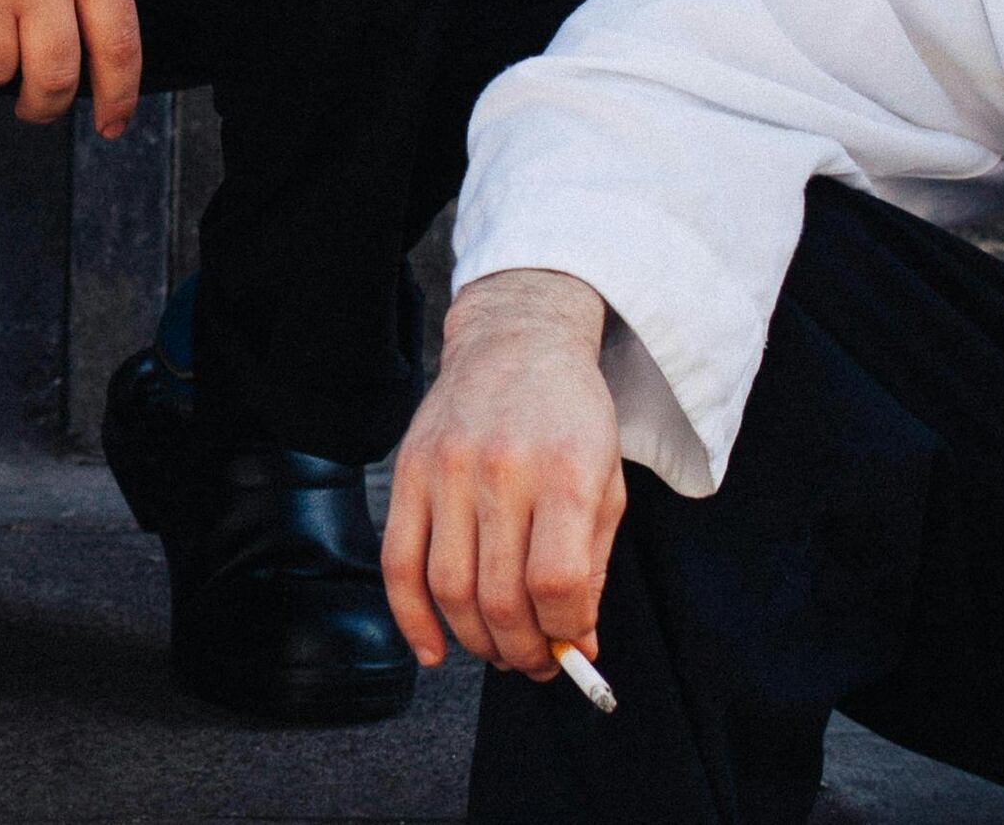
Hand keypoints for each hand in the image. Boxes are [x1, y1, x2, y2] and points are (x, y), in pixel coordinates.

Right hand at [384, 268, 626, 678]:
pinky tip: (432, 649)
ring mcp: (447, 470)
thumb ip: (592, 566)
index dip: (565, 631)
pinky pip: (398, 564)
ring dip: (475, 641)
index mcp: (564, 472)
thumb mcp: (606, 483)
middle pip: (499, 597)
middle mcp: (503, 471)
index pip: (556, 583)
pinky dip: (412, 619)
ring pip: (449, 590)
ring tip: (497, 650)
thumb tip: (579, 642)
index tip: (573, 643)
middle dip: (521, 651)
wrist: (515, 342)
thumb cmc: (569, 418)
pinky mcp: (408, 472)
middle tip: (534, 662)